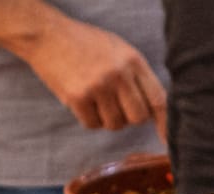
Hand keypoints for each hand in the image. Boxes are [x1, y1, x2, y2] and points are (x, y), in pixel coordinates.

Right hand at [18, 15, 166, 139]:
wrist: (47, 35)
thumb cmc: (85, 44)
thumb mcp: (119, 50)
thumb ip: (138, 76)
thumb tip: (157, 111)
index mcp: (133, 61)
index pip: (158, 100)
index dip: (164, 124)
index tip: (166, 139)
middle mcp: (119, 74)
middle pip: (138, 118)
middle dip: (129, 118)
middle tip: (116, 104)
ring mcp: (98, 86)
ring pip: (115, 124)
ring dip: (107, 118)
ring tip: (97, 98)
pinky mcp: (78, 97)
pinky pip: (93, 125)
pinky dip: (89, 119)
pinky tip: (83, 101)